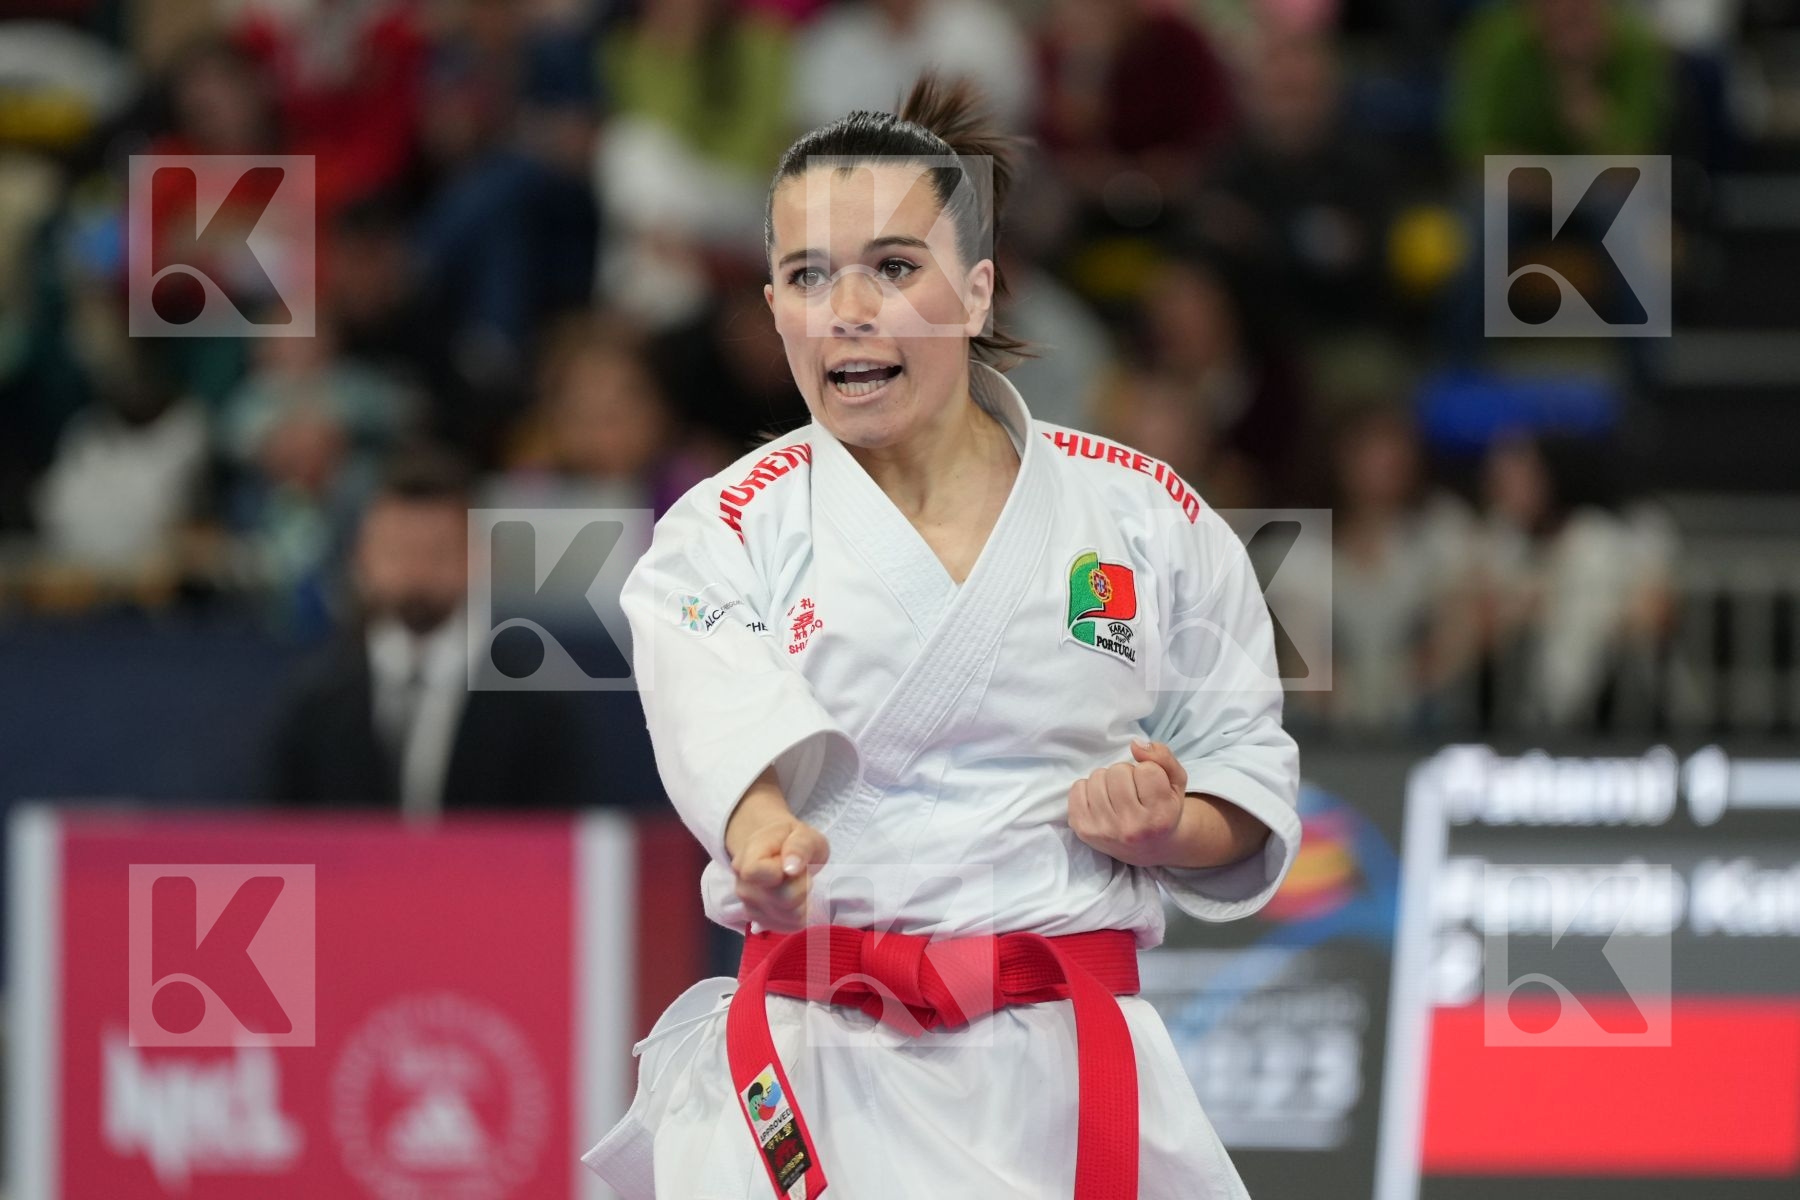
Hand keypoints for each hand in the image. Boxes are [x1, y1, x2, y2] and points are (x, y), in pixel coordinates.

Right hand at [730, 813, 829, 932]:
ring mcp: (750, 907)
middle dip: (802, 886)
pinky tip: (796, 899)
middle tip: (800, 872)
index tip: (793, 864)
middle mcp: (742, 886)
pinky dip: (800, 914)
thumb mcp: (802, 833)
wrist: (777, 851)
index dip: (782, 872)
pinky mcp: (761, 923)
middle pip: (782, 899)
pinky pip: (790, 926)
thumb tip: (790, 868)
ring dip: (803, 901)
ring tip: (796, 884)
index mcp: (746, 859)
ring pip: (789, 917)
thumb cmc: (791, 840)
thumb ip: (799, 846)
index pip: (755, 873)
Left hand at [1068, 740, 1188, 867]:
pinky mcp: (1083, 829)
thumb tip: (1135, 744)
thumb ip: (1162, 756)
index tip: (1151, 788)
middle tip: (1134, 791)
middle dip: (1127, 774)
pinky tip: (1103, 802)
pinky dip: (1089, 788)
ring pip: (1097, 776)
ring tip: (1118, 797)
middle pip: (1118, 771)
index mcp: (1160, 816)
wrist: (1148, 847)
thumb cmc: (1163, 808)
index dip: (1149, 771)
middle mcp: (1132, 828)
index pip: (1147, 769)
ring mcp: (1104, 830)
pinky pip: (1077, 787)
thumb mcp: (1175, 781)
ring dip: (1108, 781)